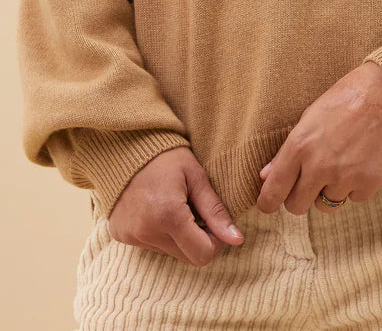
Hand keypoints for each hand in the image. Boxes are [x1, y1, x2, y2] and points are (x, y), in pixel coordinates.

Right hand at [108, 146, 244, 263]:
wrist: (126, 146)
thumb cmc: (167, 157)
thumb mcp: (197, 177)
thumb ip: (216, 211)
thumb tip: (237, 240)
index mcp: (169, 216)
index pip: (202, 254)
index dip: (214, 241)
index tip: (212, 221)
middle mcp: (147, 231)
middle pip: (187, 258)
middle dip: (198, 240)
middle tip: (195, 212)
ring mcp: (131, 236)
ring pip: (169, 253)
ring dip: (178, 237)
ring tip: (173, 207)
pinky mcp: (121, 236)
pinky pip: (150, 246)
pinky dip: (159, 234)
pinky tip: (156, 210)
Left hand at [256, 61, 381, 215]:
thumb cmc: (346, 99)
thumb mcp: (309, 117)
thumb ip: (286, 151)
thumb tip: (266, 176)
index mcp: (300, 146)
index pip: (274, 191)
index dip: (268, 202)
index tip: (269, 204)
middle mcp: (319, 166)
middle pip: (297, 206)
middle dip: (301, 196)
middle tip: (311, 180)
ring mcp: (345, 177)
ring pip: (327, 205)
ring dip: (330, 191)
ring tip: (341, 163)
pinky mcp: (369, 184)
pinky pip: (353, 198)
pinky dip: (355, 186)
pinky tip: (361, 161)